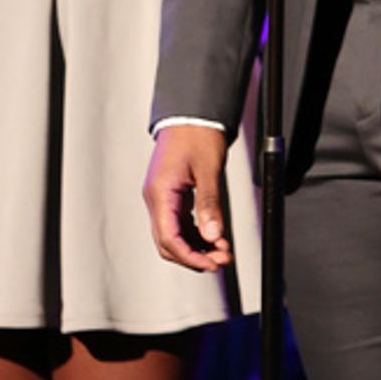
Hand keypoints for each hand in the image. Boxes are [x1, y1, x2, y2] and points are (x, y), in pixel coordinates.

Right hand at [144, 125, 231, 272]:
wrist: (190, 115)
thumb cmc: (197, 135)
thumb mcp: (208, 170)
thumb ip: (210, 204)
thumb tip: (213, 235)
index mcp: (160, 193)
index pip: (169, 238)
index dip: (191, 256)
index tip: (213, 264)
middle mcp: (157, 199)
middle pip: (168, 243)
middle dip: (194, 256)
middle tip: (222, 260)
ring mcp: (162, 198)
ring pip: (174, 236)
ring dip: (197, 247)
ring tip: (223, 251)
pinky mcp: (171, 197)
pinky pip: (180, 224)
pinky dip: (196, 235)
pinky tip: (215, 238)